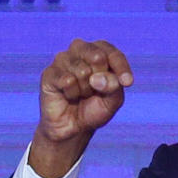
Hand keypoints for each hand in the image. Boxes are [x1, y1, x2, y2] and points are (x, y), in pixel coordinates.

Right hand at [30, 39, 133, 177]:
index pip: (112, 52)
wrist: (74, 127)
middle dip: (101, 79)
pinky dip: (72, 94)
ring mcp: (63, 59)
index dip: (121, 67)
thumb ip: (113, 87)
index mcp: (99, 51)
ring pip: (83, 71)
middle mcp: (80, 50)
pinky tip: (69, 96)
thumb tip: (98, 78)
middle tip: (95, 90)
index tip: (128, 83)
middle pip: (97, 56)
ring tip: (81, 94)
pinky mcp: (49, 73)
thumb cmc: (96, 109)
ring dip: (86, 90)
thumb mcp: (113, 101)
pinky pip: (67, 80)